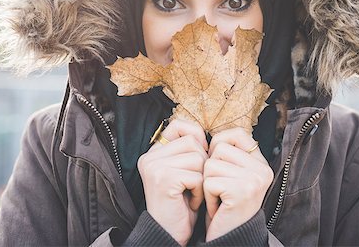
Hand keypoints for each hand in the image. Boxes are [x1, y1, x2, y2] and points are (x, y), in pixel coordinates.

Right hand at [137, 119, 207, 245]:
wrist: (169, 235)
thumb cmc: (181, 204)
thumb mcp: (184, 171)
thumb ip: (188, 151)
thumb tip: (208, 135)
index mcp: (153, 152)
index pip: (178, 125)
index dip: (196, 136)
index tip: (201, 156)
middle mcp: (150, 156)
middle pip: (192, 141)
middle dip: (202, 163)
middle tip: (194, 184)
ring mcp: (155, 166)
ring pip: (198, 157)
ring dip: (202, 179)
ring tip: (191, 193)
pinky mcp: (163, 178)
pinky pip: (197, 175)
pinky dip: (200, 191)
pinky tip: (190, 202)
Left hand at [203, 128, 273, 241]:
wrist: (228, 238)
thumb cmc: (224, 206)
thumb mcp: (230, 175)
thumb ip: (227, 153)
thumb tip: (204, 132)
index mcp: (261, 162)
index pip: (237, 133)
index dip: (219, 142)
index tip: (216, 162)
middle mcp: (262, 169)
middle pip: (219, 147)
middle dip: (210, 168)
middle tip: (219, 188)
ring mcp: (254, 179)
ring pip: (210, 164)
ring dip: (207, 183)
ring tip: (219, 198)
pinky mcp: (242, 191)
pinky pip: (209, 181)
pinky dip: (207, 196)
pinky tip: (218, 207)